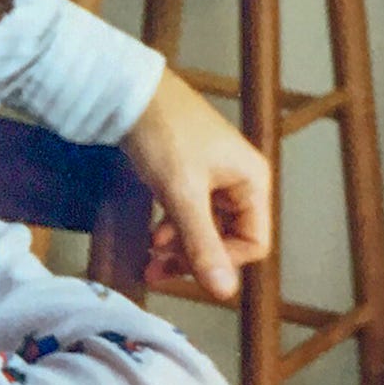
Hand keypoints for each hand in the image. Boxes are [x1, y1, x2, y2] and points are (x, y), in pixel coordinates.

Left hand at [118, 69, 272, 300]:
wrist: (129, 93)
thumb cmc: (163, 135)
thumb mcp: (182, 194)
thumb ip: (202, 243)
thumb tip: (224, 291)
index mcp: (252, 182)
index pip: (254, 242)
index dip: (223, 262)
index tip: (188, 270)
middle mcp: (240, 180)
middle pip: (229, 237)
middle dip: (195, 257)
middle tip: (158, 271)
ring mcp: (214, 176)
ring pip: (206, 227)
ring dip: (180, 247)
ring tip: (150, 257)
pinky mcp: (189, 173)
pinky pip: (189, 212)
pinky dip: (172, 228)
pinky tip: (153, 236)